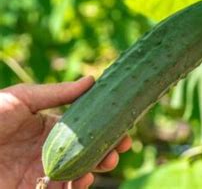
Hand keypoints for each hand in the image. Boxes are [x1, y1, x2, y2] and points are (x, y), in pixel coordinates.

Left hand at [0, 76, 131, 188]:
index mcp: (49, 126)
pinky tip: (83, 178)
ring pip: (80, 171)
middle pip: (88, 150)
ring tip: (107, 160)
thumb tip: (92, 80)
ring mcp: (42, 172)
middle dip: (108, 149)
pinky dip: (77, 186)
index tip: (125, 126)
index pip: (85, 127)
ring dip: (97, 167)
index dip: (106, 127)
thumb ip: (57, 93)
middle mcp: (50, 149)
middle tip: (122, 146)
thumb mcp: (21, 99)